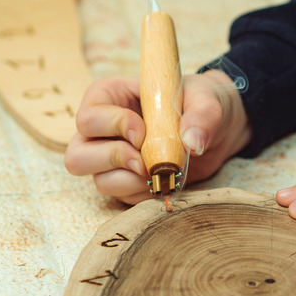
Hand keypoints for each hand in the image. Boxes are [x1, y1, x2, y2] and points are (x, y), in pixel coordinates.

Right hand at [64, 70, 251, 203]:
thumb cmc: (201, 102)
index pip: (89, 117)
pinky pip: (124, 198)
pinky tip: (165, 180)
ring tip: (160, 171)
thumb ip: (203, 115)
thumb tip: (192, 142)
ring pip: (99, 181)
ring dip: (131, 181)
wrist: (217, 130)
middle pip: (78, 156)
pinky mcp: (127, 183)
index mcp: (110, 98)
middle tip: (146, 160)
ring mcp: (111, 161)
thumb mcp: (206, 99)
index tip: (144, 132)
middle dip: (114, 159)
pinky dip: (145, 194)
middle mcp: (102, 132)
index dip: (113, 126)